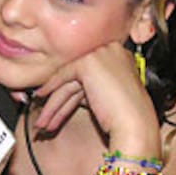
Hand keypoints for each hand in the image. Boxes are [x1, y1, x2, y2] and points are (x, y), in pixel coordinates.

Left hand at [34, 42, 158, 153]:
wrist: (134, 124)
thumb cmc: (126, 117)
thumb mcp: (106, 95)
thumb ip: (90, 88)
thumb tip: (67, 92)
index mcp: (120, 56)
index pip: (88, 72)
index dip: (71, 90)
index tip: (59, 103)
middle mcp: (111, 50)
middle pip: (77, 77)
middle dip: (60, 99)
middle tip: (47, 117)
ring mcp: (100, 54)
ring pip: (69, 80)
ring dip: (53, 103)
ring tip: (42, 122)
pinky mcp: (88, 63)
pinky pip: (63, 76)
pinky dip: (50, 89)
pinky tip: (41, 99)